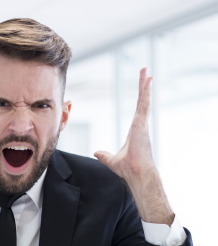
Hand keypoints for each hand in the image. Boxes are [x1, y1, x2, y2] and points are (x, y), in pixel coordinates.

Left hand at [94, 68, 153, 182]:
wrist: (136, 174)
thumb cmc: (128, 169)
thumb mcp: (112, 160)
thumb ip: (104, 155)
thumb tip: (96, 153)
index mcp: (136, 130)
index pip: (140, 109)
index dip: (141, 97)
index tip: (143, 87)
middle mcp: (141, 125)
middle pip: (143, 101)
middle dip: (144, 86)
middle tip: (146, 72)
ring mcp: (142, 123)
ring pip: (144, 99)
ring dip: (145, 85)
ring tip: (146, 71)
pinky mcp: (141, 124)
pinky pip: (144, 104)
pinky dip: (146, 91)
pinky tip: (148, 80)